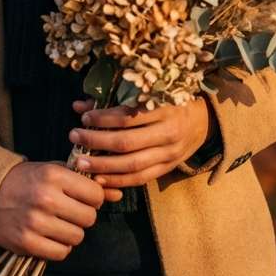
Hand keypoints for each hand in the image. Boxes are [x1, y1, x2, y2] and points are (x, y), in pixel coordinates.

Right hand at [0, 160, 118, 260]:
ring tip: (58, 223)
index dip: (94, 198)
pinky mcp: (26, 243)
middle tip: (70, 212)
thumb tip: (117, 194)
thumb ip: (85, 182)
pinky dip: (59, 247)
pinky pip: (61, 253)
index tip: (84, 198)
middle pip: (89, 218)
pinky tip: (49, 236)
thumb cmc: (25, 181)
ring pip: (77, 237)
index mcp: (54, 175)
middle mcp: (46, 198)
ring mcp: (35, 222)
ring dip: (72, 233)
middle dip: (83, 216)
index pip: (95, 195)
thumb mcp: (53, 171)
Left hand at [68, 96, 214, 187]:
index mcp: (164, 108)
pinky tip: (99, 177)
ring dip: (103, 165)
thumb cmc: (168, 102)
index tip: (84, 118)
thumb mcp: (147, 94)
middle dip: (96, 142)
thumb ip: (113, 99)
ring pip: (132, 164)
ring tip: (80, 162)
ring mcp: (170, 153)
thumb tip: (78, 106)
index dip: (103, 119)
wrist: (201, 121)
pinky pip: (140, 178)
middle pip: (127, 142)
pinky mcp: (168, 168)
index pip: (128, 116)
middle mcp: (168, 132)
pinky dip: (118, 180)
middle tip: (74, 137)